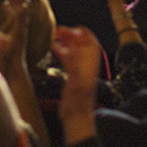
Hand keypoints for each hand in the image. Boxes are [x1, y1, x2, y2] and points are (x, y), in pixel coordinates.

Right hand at [50, 25, 102, 140]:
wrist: (76, 118)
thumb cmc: (78, 103)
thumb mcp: (77, 82)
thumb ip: (75, 66)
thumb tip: (73, 49)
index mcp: (90, 66)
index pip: (91, 45)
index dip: (85, 34)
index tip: (76, 27)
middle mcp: (86, 67)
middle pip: (82, 46)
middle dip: (72, 36)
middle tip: (60, 30)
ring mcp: (79, 72)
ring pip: (74, 51)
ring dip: (67, 43)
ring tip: (55, 36)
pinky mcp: (72, 78)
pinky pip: (68, 60)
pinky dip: (62, 52)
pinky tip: (54, 49)